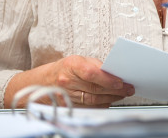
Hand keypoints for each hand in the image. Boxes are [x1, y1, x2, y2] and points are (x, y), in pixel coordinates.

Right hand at [6, 55, 133, 107]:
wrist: (39, 83)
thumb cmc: (62, 69)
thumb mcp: (78, 60)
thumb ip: (96, 65)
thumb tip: (115, 72)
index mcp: (71, 66)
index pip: (91, 73)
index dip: (108, 79)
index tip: (121, 81)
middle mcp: (66, 82)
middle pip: (95, 89)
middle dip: (115, 90)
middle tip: (128, 89)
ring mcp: (66, 96)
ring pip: (93, 100)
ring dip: (111, 98)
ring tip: (122, 94)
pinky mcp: (67, 107)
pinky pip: (88, 107)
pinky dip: (101, 104)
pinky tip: (110, 100)